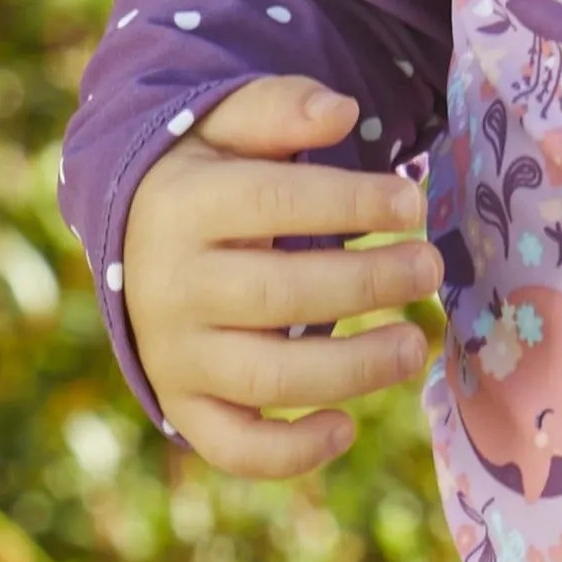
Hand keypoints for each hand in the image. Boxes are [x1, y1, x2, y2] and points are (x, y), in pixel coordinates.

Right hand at [123, 76, 440, 477]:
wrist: (131, 240)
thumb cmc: (207, 176)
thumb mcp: (226, 125)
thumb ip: (279, 108)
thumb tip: (341, 111)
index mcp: (182, 208)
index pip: (273, 204)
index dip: (351, 203)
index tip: (412, 202)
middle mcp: (170, 288)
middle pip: (279, 294)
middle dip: (368, 283)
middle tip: (430, 268)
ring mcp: (174, 355)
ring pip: (267, 378)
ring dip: (352, 369)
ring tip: (416, 344)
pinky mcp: (184, 405)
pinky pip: (233, 446)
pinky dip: (289, 453)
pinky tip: (348, 427)